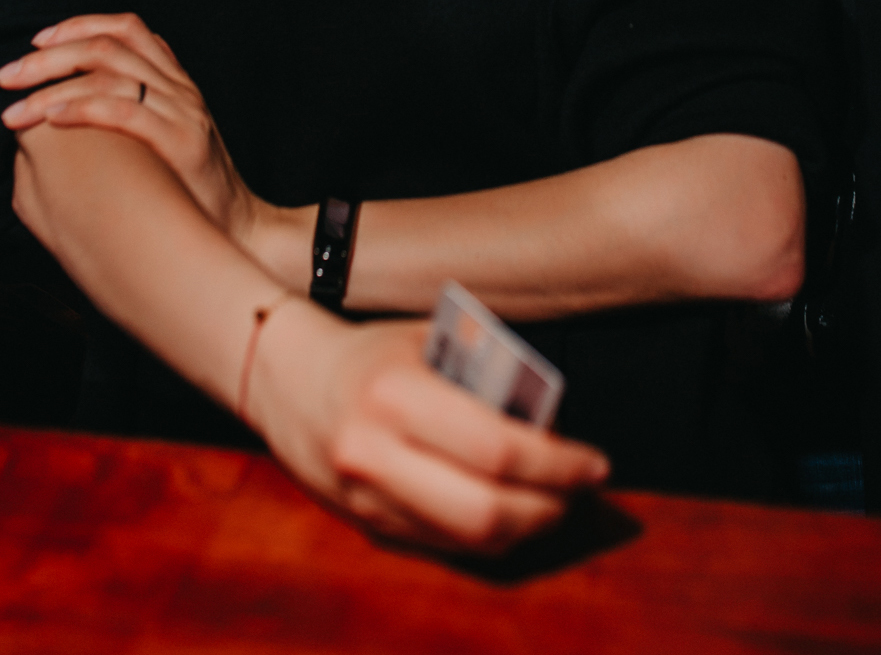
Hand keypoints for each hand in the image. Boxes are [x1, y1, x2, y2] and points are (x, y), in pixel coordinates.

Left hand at [0, 14, 254, 239]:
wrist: (235, 228)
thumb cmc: (187, 191)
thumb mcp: (164, 137)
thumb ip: (134, 109)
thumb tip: (73, 100)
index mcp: (176, 82)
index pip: (128, 28)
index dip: (80, 25)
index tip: (37, 41)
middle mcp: (180, 88)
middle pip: (109, 46)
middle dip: (50, 57)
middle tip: (7, 76)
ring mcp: (184, 112)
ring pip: (111, 75)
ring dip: (52, 87)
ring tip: (15, 109)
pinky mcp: (183, 143)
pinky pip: (126, 112)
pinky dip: (84, 109)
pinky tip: (54, 120)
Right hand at [249, 304, 608, 552]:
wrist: (285, 379)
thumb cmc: (369, 351)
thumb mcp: (424, 336)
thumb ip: (481, 360)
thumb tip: (548, 397)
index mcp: (397, 395)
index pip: (495, 448)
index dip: (557, 463)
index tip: (594, 462)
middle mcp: (377, 453)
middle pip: (486, 510)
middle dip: (551, 507)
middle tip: (584, 490)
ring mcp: (368, 497)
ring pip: (467, 539)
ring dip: (526, 529)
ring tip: (559, 503)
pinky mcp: (366, 524)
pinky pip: (443, 545)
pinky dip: (489, 536)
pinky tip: (515, 514)